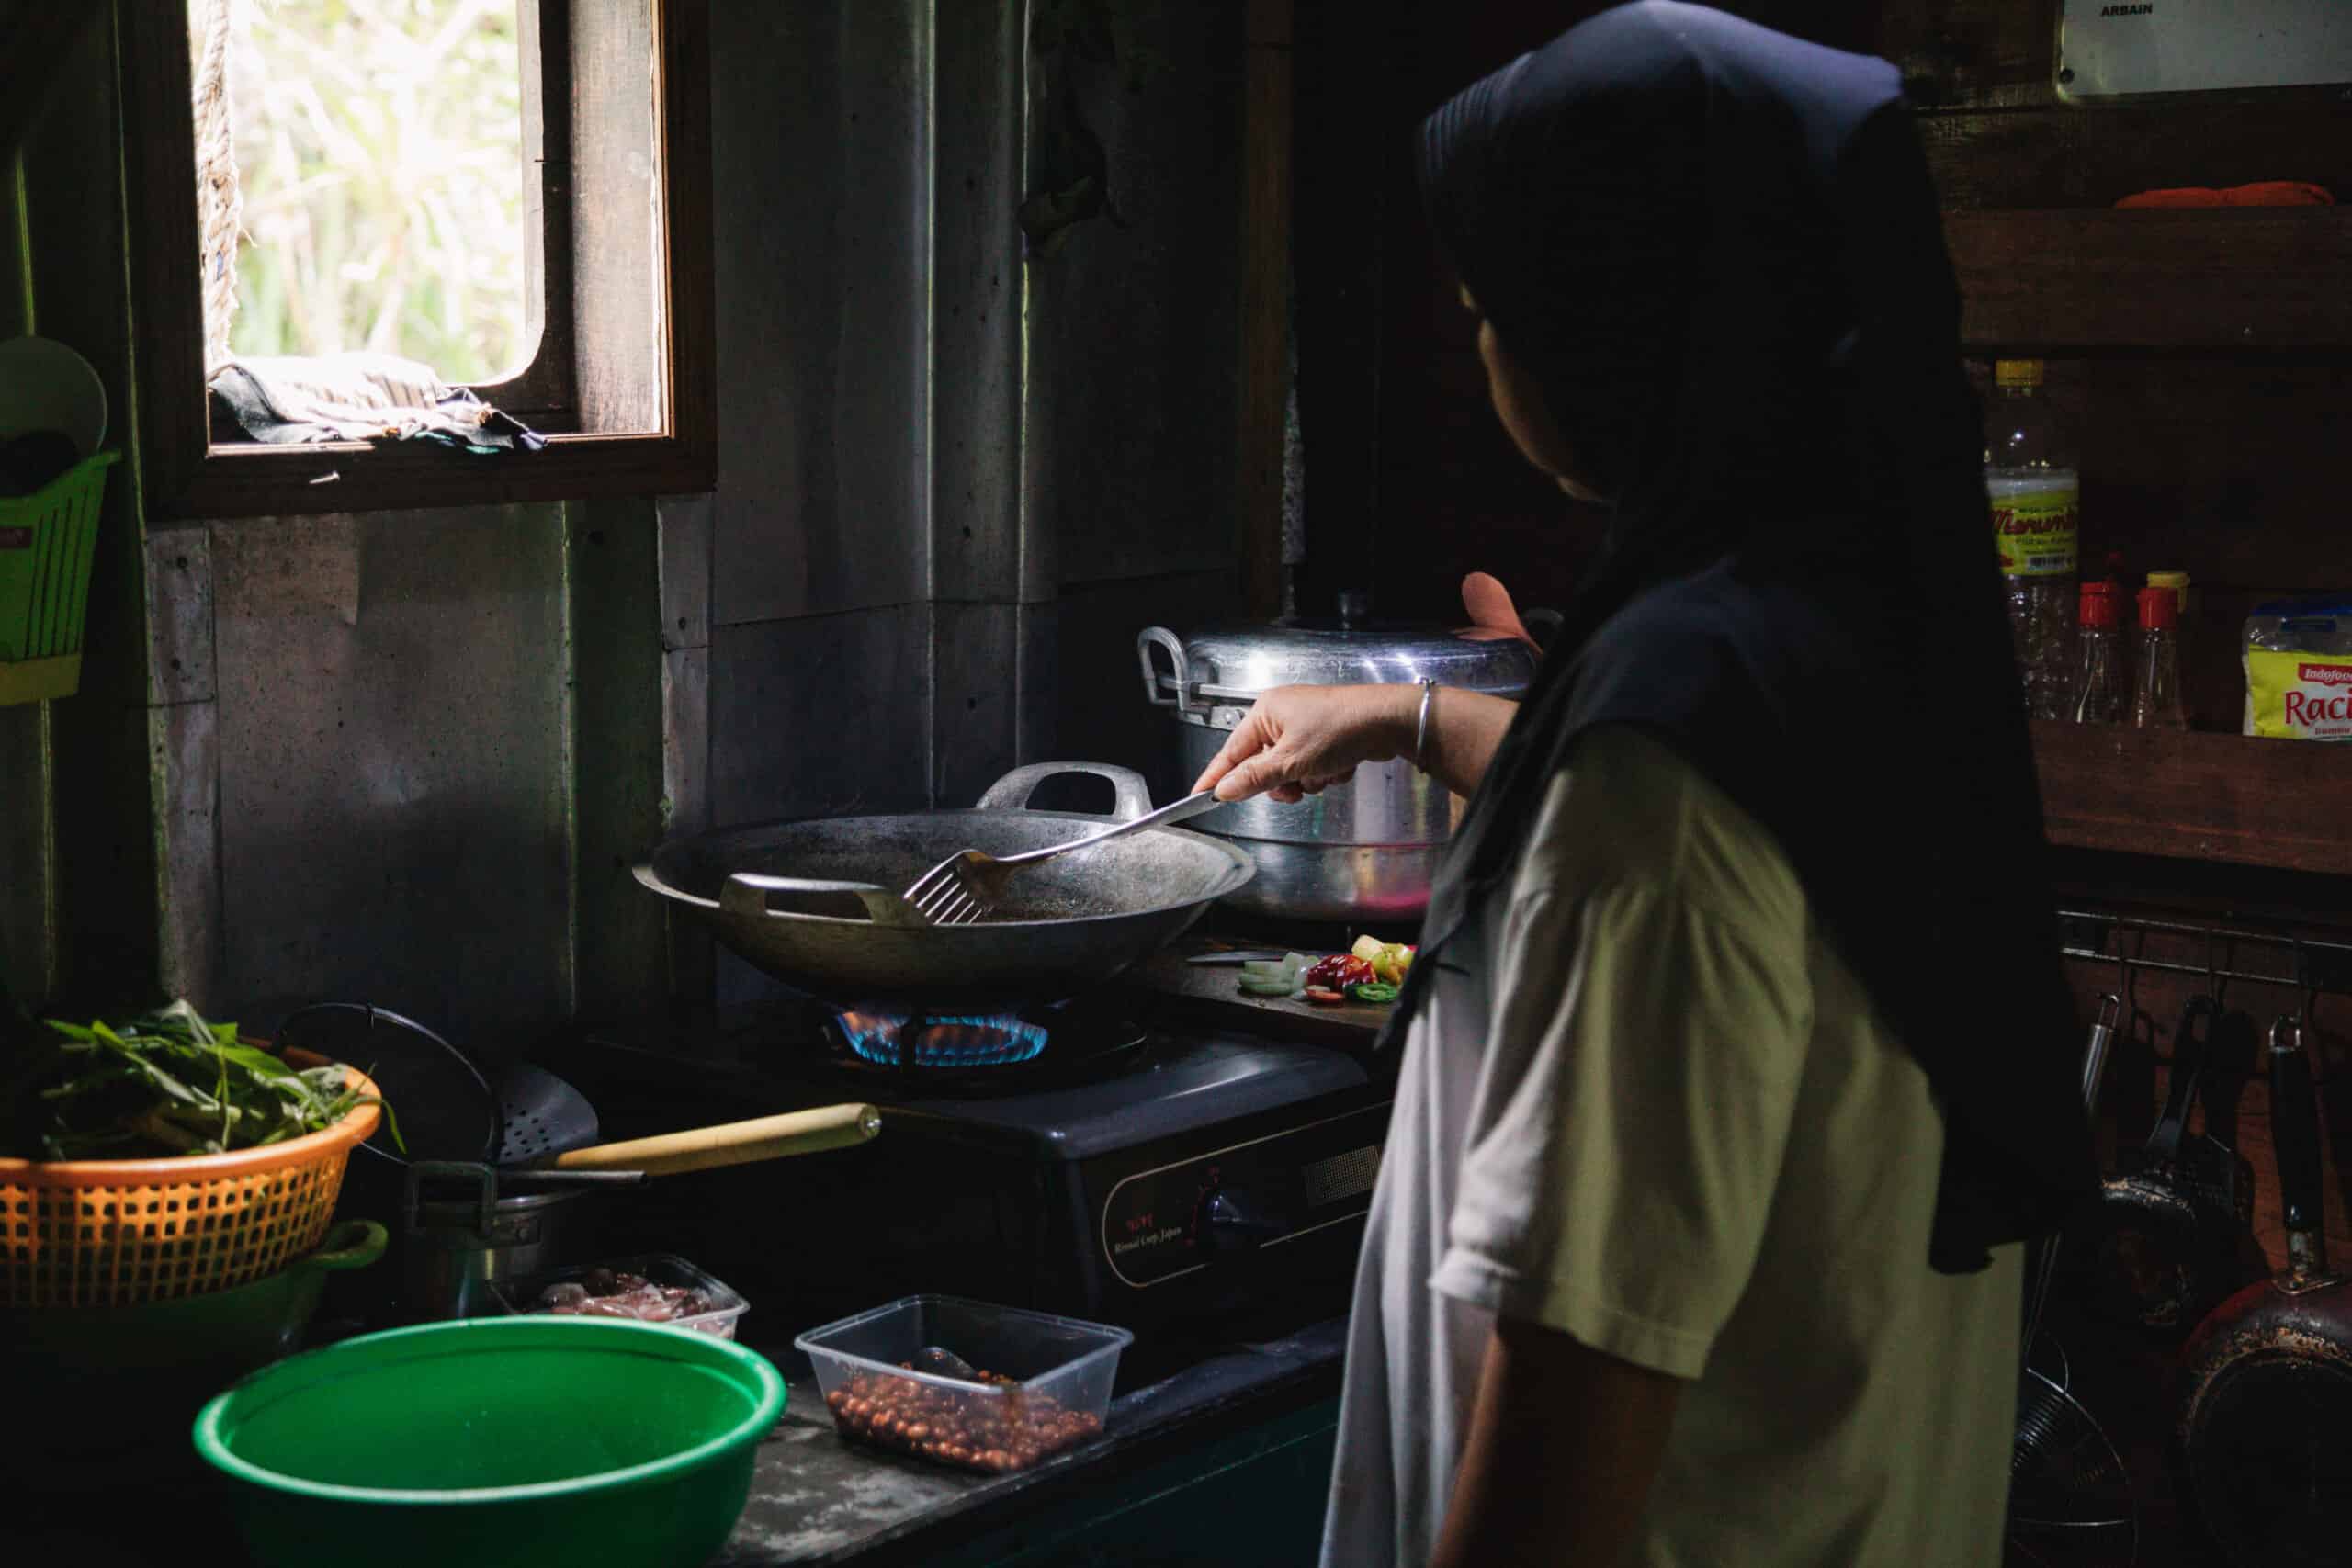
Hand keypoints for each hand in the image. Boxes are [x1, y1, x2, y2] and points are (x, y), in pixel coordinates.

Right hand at [1191, 684, 1417, 803]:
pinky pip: (1311, 768)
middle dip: (1280, 782)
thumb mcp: (1290, 760)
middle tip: (1293, 786)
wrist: (1387, 722)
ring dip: (1305, 781)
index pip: (1230, 751)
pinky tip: (1340, 767)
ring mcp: (1304, 728)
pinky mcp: (1324, 739)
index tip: (1200, 795)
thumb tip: (1224, 790)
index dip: (1217, 776)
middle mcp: (1281, 717)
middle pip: (1261, 766)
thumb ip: (1254, 778)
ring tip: (1323, 773)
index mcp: (1265, 713)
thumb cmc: (1340, 728)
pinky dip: (1324, 774)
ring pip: (1288, 772)